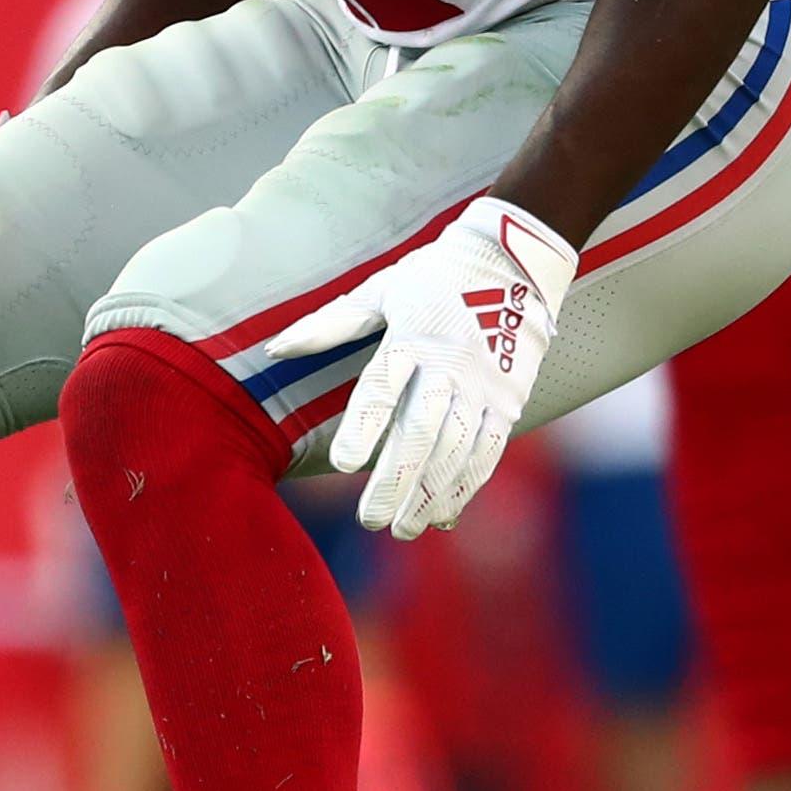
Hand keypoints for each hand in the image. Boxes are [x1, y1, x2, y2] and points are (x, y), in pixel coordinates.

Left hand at [263, 197, 576, 539]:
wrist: (516, 261)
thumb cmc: (435, 277)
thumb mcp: (381, 290)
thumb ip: (330, 323)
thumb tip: (275, 349)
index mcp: (413, 336)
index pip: (384, 387)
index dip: (366, 427)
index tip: (345, 464)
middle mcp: (450, 365)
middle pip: (421, 431)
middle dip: (396, 480)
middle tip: (370, 521)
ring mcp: (485, 387)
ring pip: (457, 450)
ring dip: (431, 494)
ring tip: (403, 529)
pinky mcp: (509, 402)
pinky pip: (489, 452)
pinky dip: (466, 488)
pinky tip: (444, 517)